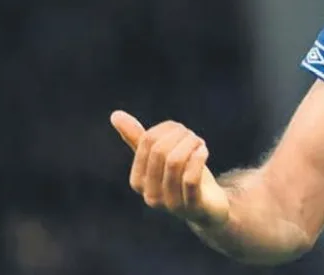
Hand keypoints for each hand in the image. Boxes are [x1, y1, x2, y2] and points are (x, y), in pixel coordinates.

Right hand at [110, 110, 230, 227]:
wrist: (208, 208)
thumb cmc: (182, 177)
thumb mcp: (161, 158)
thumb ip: (139, 140)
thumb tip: (115, 115)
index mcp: (138, 181)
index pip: (146, 142)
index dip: (167, 129)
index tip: (181, 131)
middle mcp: (150, 195)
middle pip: (160, 151)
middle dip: (180, 136)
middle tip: (193, 136)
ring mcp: (170, 203)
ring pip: (175, 162)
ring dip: (191, 144)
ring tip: (199, 143)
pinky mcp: (192, 206)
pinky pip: (190, 178)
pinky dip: (198, 158)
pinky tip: (204, 151)